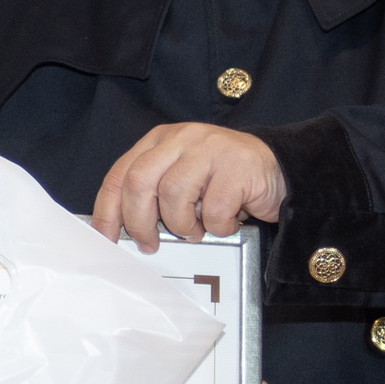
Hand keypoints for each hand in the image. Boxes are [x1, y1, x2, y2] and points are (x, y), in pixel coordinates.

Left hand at [91, 123, 285, 251]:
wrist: (279, 170)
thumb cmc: (223, 182)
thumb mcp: (181, 181)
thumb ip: (152, 195)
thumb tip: (119, 233)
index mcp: (159, 141)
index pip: (120, 174)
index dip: (108, 211)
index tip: (105, 240)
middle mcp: (181, 138)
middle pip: (139, 182)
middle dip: (139, 222)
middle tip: (150, 244)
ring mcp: (210, 148)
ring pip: (174, 195)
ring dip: (182, 225)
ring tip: (197, 230)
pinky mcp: (236, 165)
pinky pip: (214, 208)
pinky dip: (218, 226)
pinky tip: (226, 222)